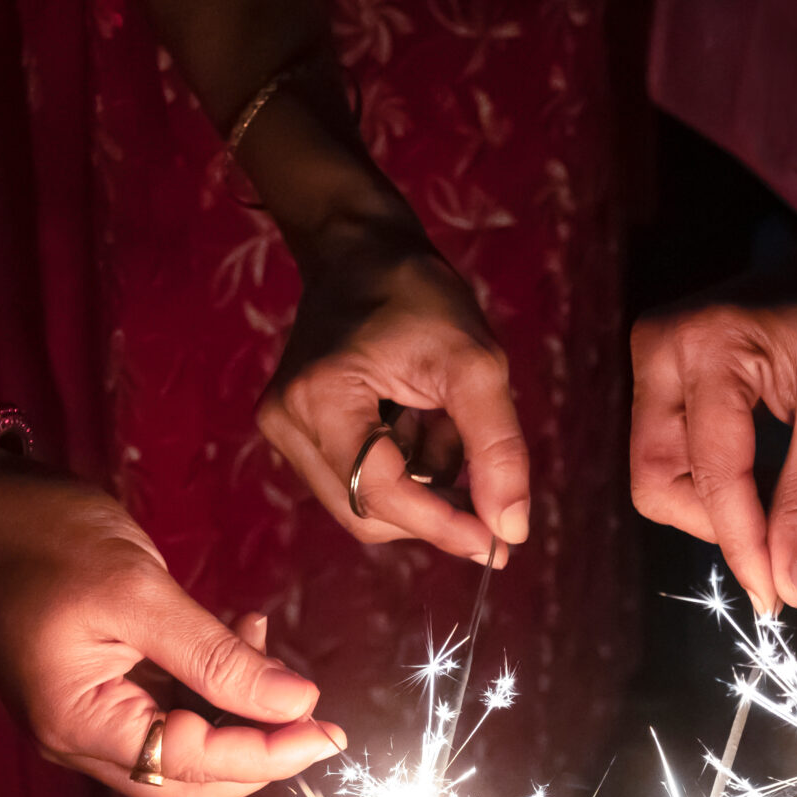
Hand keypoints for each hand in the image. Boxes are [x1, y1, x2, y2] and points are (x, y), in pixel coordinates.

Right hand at [0, 458, 346, 796]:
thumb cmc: (39, 537)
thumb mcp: (138, 591)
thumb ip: (218, 656)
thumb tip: (296, 703)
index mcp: (80, 725)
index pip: (196, 770)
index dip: (270, 756)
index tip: (329, 731)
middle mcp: (79, 739)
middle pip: (194, 783)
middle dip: (260, 749)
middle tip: (311, 702)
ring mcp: (87, 720)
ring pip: (187, 753)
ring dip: (238, 712)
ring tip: (260, 636)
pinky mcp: (98, 693)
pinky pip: (170, 714)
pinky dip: (213, 687)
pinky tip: (237, 634)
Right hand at [256, 225, 527, 561]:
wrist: (362, 252)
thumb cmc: (419, 296)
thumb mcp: (475, 363)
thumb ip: (496, 448)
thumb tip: (511, 531)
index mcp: (322, 399)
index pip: (381, 495)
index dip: (442, 526)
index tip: (498, 545)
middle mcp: (287, 423)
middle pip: (368, 514)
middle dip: (433, 508)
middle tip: (486, 484)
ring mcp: (284, 430)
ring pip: (365, 506)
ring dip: (419, 485)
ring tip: (439, 423)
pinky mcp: (296, 434)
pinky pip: (357, 483)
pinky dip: (402, 471)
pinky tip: (416, 424)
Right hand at [630, 247, 796, 611]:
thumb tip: (788, 590)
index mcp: (709, 347)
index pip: (712, 476)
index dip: (744, 545)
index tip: (778, 598)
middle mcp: (660, 347)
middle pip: (656, 481)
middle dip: (715, 523)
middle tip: (778, 540)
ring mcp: (651, 356)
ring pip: (656, 473)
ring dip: (712, 505)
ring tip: (774, 499)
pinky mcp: (658, 370)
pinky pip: (667, 451)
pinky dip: (709, 480)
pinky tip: (756, 476)